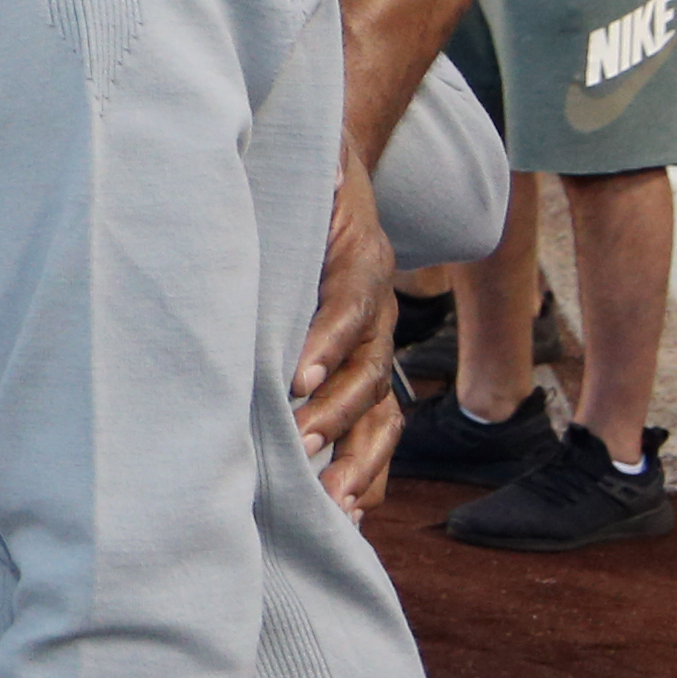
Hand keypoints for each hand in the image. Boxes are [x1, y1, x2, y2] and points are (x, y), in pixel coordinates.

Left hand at [296, 151, 397, 512]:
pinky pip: (379, 431)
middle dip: (335, 414)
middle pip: (369, 371)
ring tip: (332, 503)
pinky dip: (366, 472)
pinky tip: (343, 514)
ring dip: (358, 459)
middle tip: (299, 448)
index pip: (350, 303)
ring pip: (382, 412)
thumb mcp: (305, 170)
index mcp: (361, 260)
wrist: (335, 173)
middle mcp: (379, 311)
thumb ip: (307, 176)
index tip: (294, 377)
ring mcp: (378, 347)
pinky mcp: (368, 373)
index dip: (327, 339)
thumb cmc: (303, 178)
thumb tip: (296, 163)